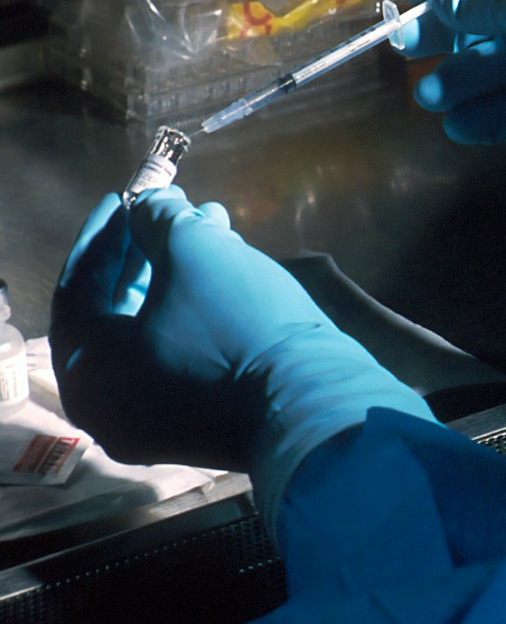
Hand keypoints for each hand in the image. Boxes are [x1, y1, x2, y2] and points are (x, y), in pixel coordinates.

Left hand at [51, 188, 430, 479]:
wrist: (309, 402)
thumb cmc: (236, 324)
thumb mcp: (194, 250)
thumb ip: (157, 217)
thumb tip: (147, 205)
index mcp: (89, 369)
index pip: (79, 287)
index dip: (103, 232)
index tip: (125, 195)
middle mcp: (107, 407)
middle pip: (115, 310)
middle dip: (147, 250)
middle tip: (171, 209)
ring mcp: (149, 425)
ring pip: (151, 332)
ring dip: (176, 274)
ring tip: (213, 223)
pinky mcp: (191, 428)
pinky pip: (174, 359)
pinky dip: (190, 311)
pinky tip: (226, 266)